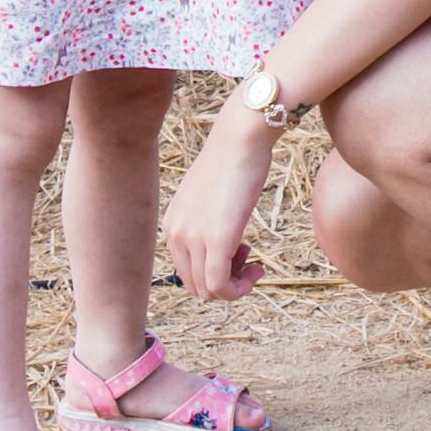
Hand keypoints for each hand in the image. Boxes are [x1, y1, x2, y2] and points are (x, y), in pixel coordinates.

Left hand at [162, 110, 274, 299]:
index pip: (186, 271)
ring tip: (253, 264)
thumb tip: (222, 240)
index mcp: (172, 224)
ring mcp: (194, 237)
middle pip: (195, 285)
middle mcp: (176, 233)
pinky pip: (220, 287)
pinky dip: (240, 289)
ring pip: (208, 290)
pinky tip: (257, 269)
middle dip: (224, 281)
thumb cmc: (234, 162)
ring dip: (235, 286)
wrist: (241, 139)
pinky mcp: (217, 240)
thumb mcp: (211, 196)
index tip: (238, 253)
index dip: (214, 272)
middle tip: (247, 260)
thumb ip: (207, 220)